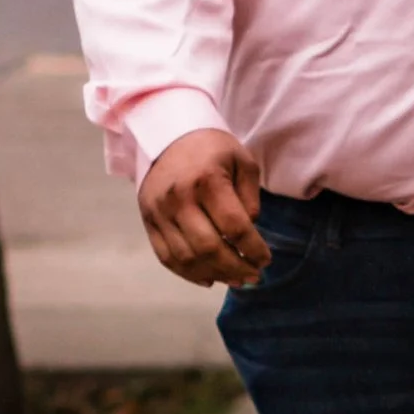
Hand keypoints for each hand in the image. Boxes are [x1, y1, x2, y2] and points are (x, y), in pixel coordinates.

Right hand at [139, 127, 268, 285]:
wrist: (167, 134)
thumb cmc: (212, 149)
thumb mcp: (242, 161)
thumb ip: (250, 197)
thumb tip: (249, 231)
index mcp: (207, 180)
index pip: (234, 227)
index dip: (253, 249)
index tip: (265, 260)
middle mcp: (179, 197)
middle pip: (209, 248)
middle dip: (236, 268)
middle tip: (253, 277)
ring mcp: (159, 211)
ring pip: (186, 258)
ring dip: (214, 275)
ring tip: (235, 279)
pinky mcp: (148, 220)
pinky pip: (166, 257)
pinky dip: (188, 274)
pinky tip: (209, 278)